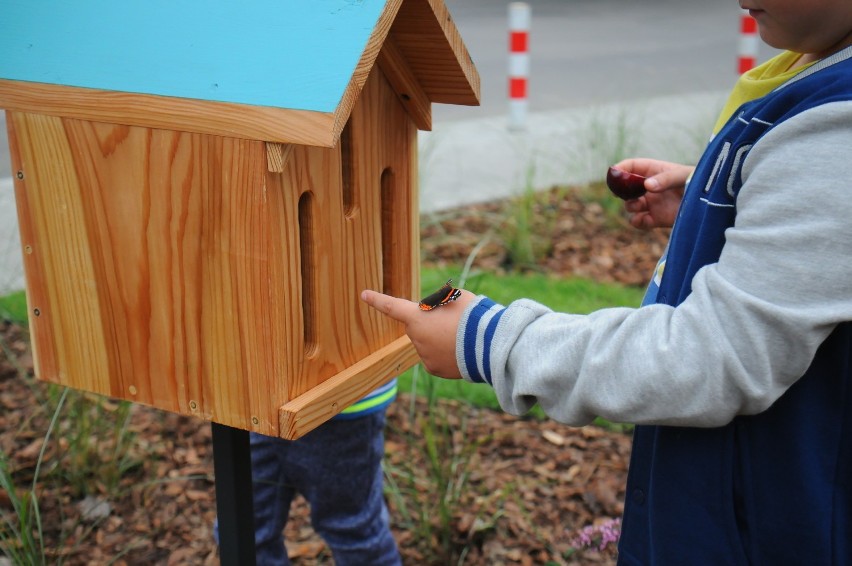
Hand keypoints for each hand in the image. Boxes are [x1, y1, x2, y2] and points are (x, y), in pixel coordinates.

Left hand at [360, 289, 476, 378]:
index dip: (377, 300)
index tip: (364, 294)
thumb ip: (438, 303)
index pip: (392, 306)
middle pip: (417, 326)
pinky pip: (435, 357)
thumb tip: (434, 311)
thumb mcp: (455, 298)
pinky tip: (459, 350)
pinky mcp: (434, 369)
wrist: (489, 345)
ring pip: (427, 342)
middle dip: (428, 323)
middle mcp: (415, 338)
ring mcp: (424, 355)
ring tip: (461, 337)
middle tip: (453, 321)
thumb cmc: (472, 316)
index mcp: (417, 317)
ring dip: (438, 338)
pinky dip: (444, 353)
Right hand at [612, 158, 693, 229]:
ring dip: (630, 206)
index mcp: (654, 170)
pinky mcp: (656, 219)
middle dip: (622, 191)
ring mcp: (652, 203)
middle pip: (625, 188)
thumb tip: (647, 185)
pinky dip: (638, 223)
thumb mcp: (683, 176)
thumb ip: (665, 179)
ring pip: (630, 205)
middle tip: (625, 194)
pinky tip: (645, 220)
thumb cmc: (699, 182)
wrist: (713, 204)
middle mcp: (650, 187)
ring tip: (639, 205)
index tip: (613, 174)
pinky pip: (639, 222)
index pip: (631, 166)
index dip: (620, 169)